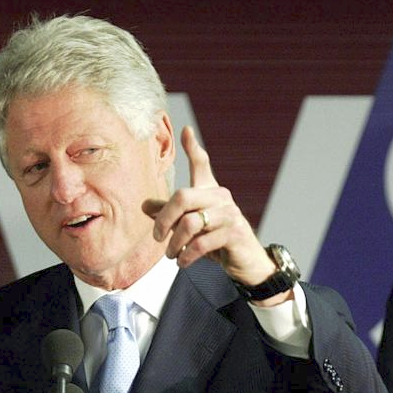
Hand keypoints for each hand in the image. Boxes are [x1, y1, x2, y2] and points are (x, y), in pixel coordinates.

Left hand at [143, 126, 282, 292]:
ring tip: (171, 255)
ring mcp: (230, 214)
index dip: (193, 148)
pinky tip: (183, 261)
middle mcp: (221, 198)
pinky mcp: (234, 234)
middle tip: (156, 237)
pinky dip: (187, 255)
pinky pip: (202, 242)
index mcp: (211, 192)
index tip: (186, 130)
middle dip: (163, 218)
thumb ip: (170, 215)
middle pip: (182, 197)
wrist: (247, 262)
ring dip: (175, 242)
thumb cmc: (218, 241)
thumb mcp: (193, 227)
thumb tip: (145, 206)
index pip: (201, 165)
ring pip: (190, 223)